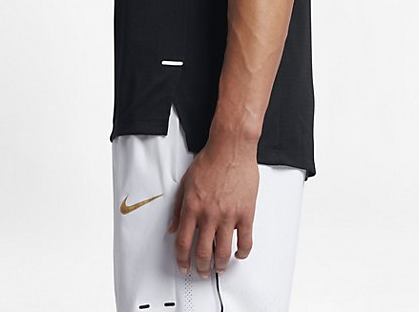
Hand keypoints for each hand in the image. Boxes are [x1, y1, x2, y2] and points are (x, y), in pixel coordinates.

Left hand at [167, 142, 258, 277]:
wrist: (231, 147)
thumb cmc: (211, 160)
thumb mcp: (186, 182)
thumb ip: (178, 207)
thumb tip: (172, 226)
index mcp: (192, 207)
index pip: (183, 243)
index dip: (182, 260)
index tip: (184, 266)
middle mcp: (209, 214)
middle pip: (202, 253)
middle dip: (201, 268)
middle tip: (202, 271)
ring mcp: (228, 215)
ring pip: (223, 252)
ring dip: (220, 265)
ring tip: (220, 267)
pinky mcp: (245, 213)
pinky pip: (245, 241)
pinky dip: (242, 252)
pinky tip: (239, 253)